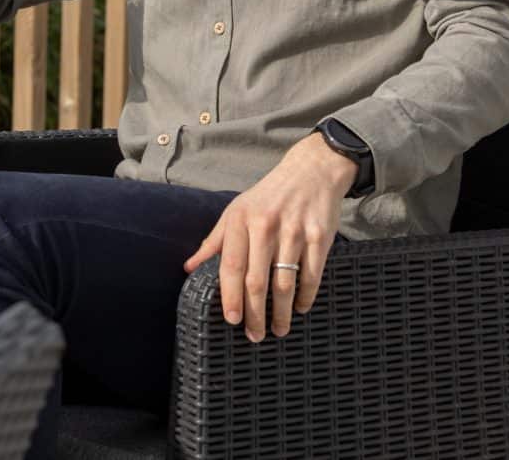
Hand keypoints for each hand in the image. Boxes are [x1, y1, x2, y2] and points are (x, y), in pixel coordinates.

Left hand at [183, 133, 356, 341]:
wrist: (310, 172)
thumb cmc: (267, 197)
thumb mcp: (235, 211)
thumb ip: (214, 242)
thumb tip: (188, 268)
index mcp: (240, 221)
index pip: (230, 266)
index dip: (229, 296)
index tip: (231, 320)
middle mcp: (266, 227)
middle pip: (257, 280)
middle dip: (254, 314)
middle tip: (255, 336)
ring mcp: (294, 232)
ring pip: (285, 283)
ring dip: (281, 312)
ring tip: (278, 330)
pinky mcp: (320, 237)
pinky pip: (311, 276)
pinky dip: (305, 297)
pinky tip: (299, 308)